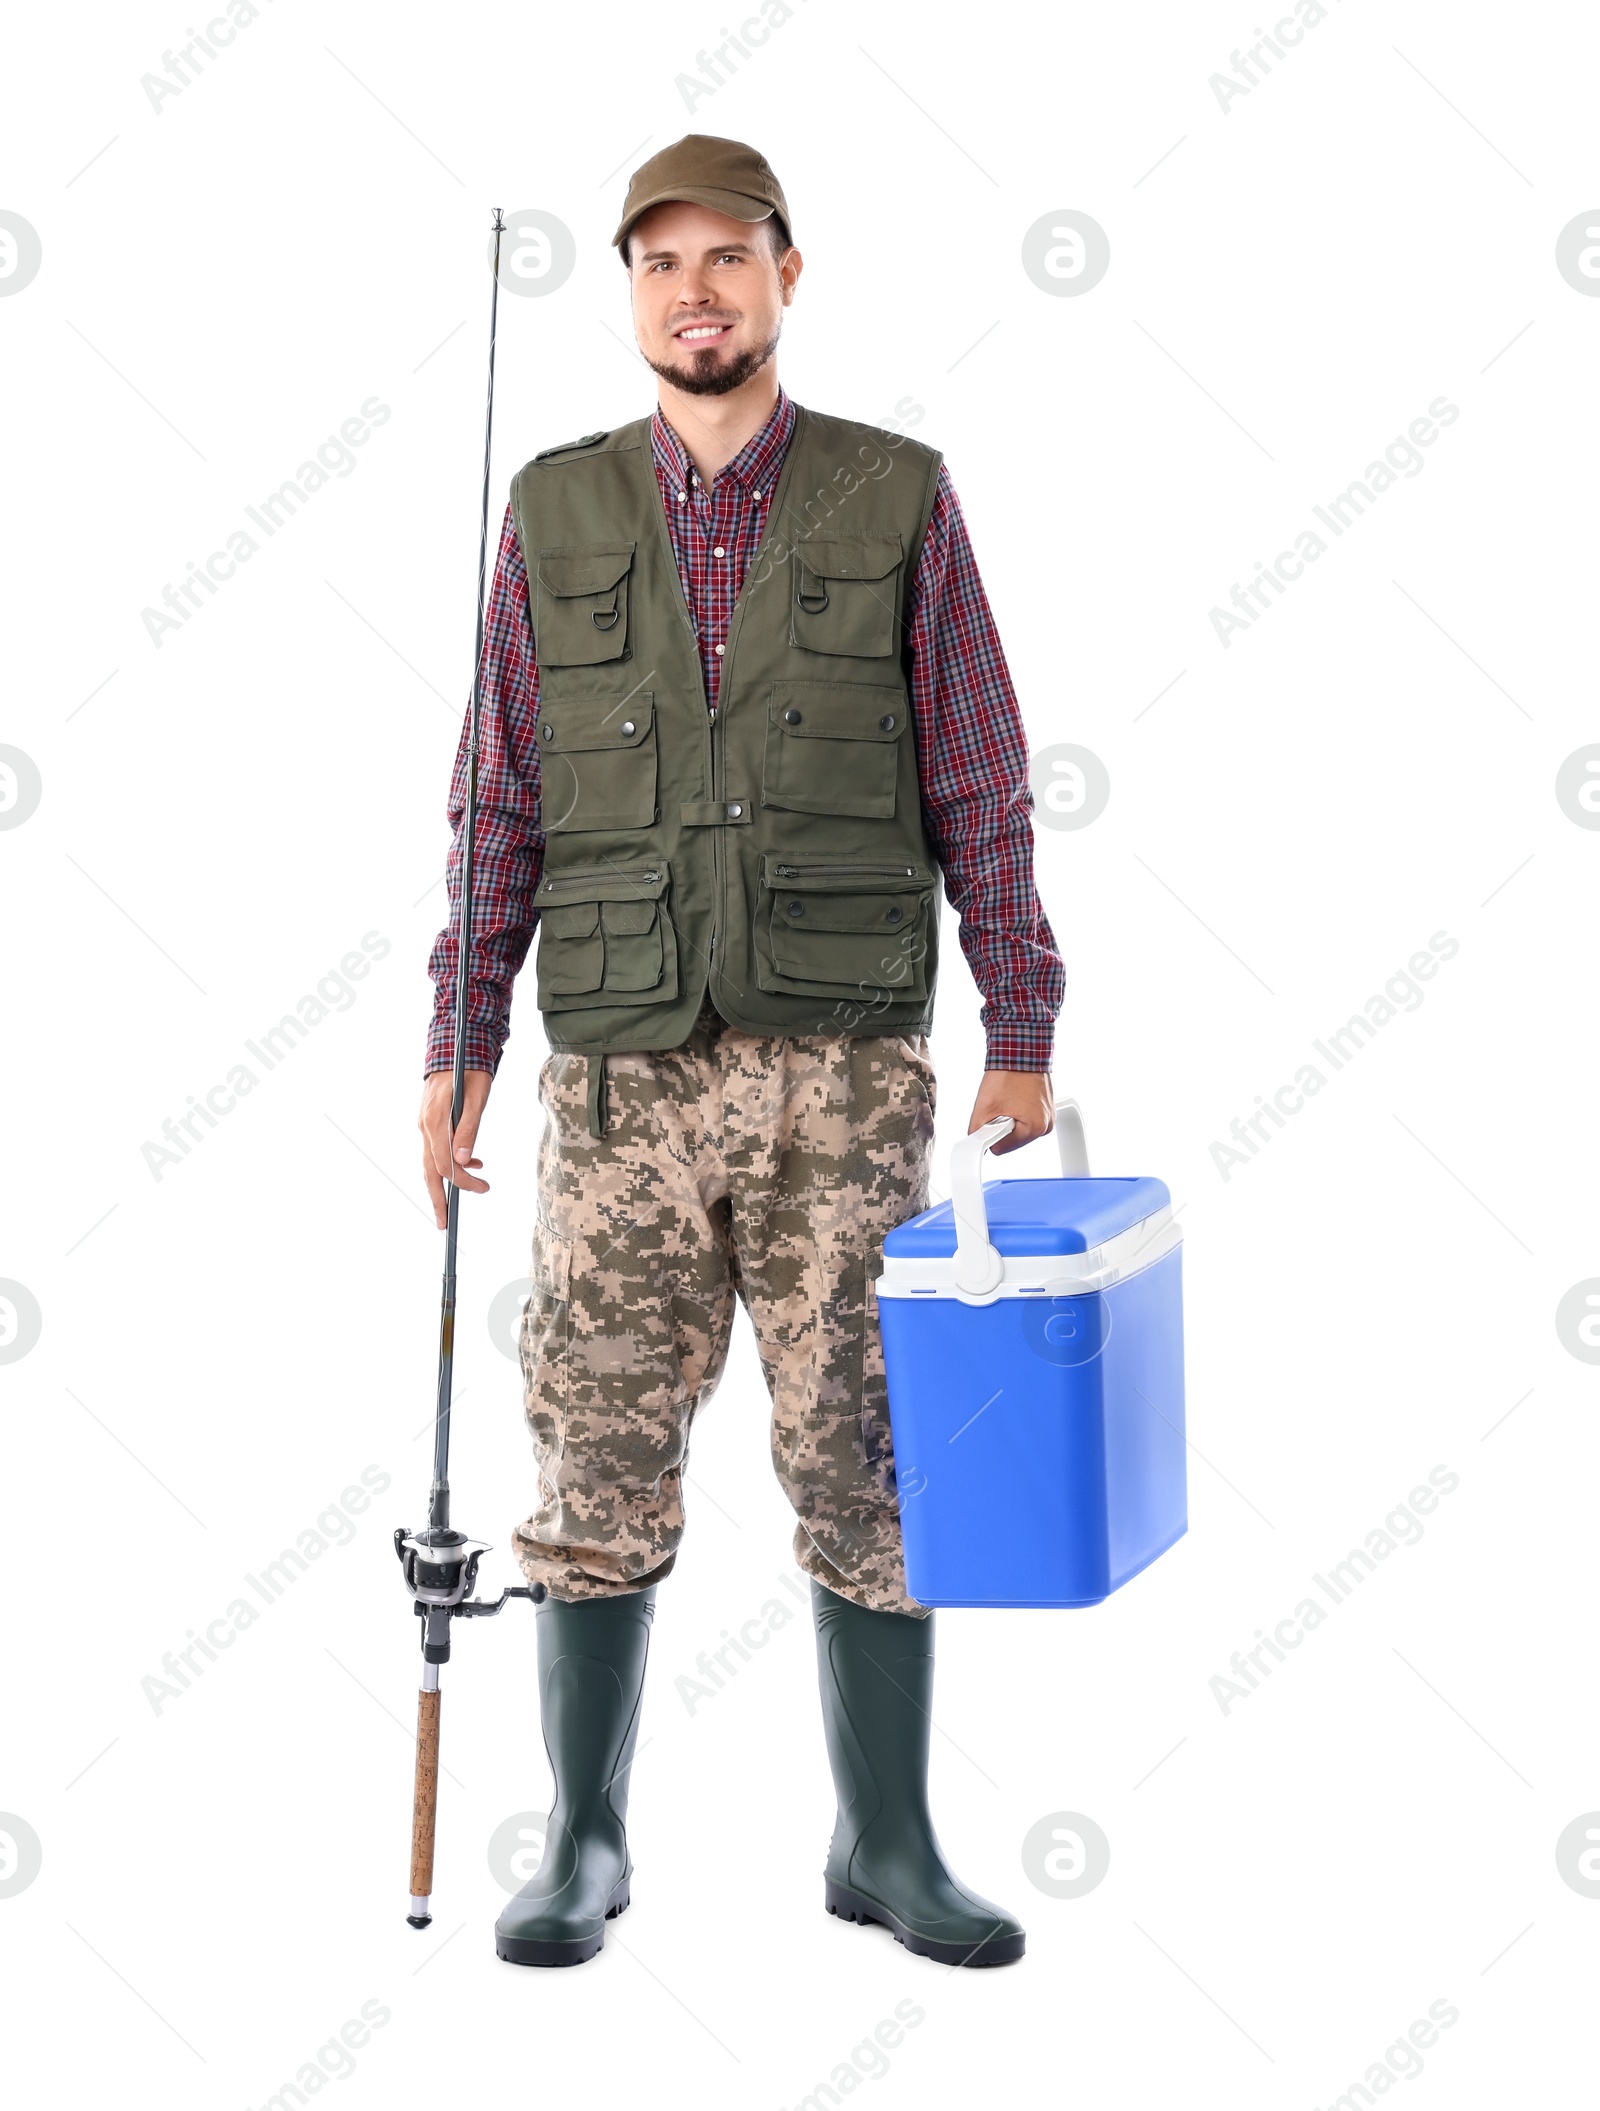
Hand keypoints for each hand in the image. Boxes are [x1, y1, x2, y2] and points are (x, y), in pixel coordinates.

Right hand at [419, 1068, 493, 1227]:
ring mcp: (425, 1124)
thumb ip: (470, 1128)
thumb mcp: (477, 1097)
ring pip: (431, 1161)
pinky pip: (437, 1148)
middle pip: (429, 1170)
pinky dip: (451, 1160)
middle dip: (437, 1199)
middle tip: (444, 1225)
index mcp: (435, 1120)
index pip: (445, 1163)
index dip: (463, 1181)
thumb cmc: (469, 1070)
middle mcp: (425, 1125)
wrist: (454, 1048)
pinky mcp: (430, 1122)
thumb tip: (465, 1160)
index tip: (483, 1188)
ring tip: (464, 1195)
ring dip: (446, 1182)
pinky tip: (472, 1163)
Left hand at [968, 1071, 1053, 1155]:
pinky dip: (1017, 1111)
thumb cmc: (1008, 1074)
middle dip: (1002, 1125)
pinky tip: (1015, 1097)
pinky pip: (1026, 1119)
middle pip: (1011, 1141)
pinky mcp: (1047, 1108)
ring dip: (1010, 1118)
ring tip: (1009, 1099)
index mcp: (1035, 1128)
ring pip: (1018, 1130)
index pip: (1001, 1149)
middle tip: (1002, 1105)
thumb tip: (974, 1144)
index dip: (990, 1134)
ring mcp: (1049, 1116)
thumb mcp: (984, 1107)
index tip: (991, 1118)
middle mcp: (1046, 1125)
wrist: (1021, 1052)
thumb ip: (976, 1131)